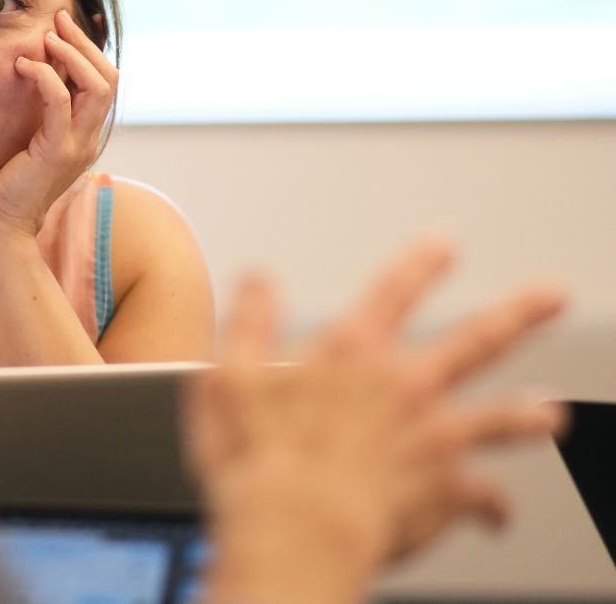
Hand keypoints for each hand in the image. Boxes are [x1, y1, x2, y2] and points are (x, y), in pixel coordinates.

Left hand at [0, 10, 116, 237]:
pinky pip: (61, 103)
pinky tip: (24, 65)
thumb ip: (35, 113)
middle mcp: (88, 138)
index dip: (90, 48)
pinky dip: (46, 76)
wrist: (1, 230)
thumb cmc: (4, 186)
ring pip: (97, 86)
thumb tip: (29, 74)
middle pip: (108, 77)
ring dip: (72, 54)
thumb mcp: (25, 141)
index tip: (66, 23)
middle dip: (84, 42)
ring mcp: (76, 146)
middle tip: (58, 18)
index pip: (104, 81)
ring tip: (46, 36)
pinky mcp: (55, 152)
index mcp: (84, 135)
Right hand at [188, 239, 566, 601]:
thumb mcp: (229, 375)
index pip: (393, 292)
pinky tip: (498, 517)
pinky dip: (493, 507)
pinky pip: (485, 497)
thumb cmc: (258, 462)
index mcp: (351, 352)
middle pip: (477, 340)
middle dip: (518, 314)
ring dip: (527, 415)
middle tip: (550, 296)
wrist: (298, 532)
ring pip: (499, 418)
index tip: (443, 246)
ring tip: (549, 415)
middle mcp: (405, 386)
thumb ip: (249, 321)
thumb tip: (259, 282)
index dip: (420, 265)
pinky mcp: (447, 491)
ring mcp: (435, 438)